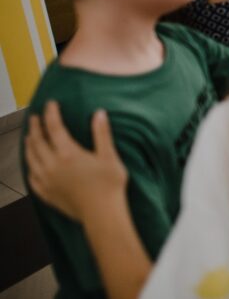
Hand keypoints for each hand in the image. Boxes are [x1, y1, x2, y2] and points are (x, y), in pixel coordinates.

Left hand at [24, 102, 126, 220]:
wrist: (101, 214)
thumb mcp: (109, 156)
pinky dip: (30, 167)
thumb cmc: (109, 185)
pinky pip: (32, 178)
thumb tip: (99, 113)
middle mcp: (52, 165)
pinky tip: (32, 166)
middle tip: (35, 117)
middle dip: (36, 127)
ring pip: (31, 159)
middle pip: (38, 141)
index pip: (54, 127)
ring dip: (29, 145)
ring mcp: (47, 180)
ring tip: (30, 137)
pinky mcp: (47, 193)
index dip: (51, 113)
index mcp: (68, 154)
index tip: (51, 103)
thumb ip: (102, 134)